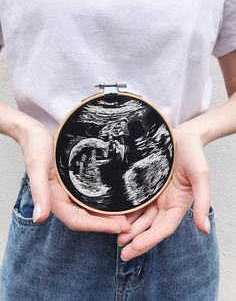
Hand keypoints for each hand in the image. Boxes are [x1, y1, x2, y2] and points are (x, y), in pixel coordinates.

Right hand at [18, 122, 129, 232]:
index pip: (76, 221)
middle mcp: (62, 199)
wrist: (36, 131)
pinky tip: (117, 201)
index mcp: (52, 199)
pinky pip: (91, 197)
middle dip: (107, 224)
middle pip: (86, 219)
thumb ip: (39, 191)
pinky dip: (104, 203)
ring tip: (128, 217)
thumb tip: (40, 218)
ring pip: (90, 211)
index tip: (118, 227)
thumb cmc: (36, 145)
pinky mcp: (75, 183)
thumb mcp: (37, 166)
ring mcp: (70, 192)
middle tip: (129, 226)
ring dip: (107, 216)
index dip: (97, 226)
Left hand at [117, 126, 211, 259]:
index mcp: (178, 204)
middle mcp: (165, 203)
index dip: (150, 239)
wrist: (182, 135)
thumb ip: (202, 202)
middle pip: (150, 227)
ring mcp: (155, 196)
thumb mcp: (200, 176)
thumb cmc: (193, 153)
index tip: (134, 248)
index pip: (164, 228)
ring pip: (141, 217)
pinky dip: (126, 212)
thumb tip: (204, 230)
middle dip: (137, 240)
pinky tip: (115, 218)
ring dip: (129, 229)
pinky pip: (134, 202)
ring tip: (116, 238)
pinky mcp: (145, 186)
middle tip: (122, 252)